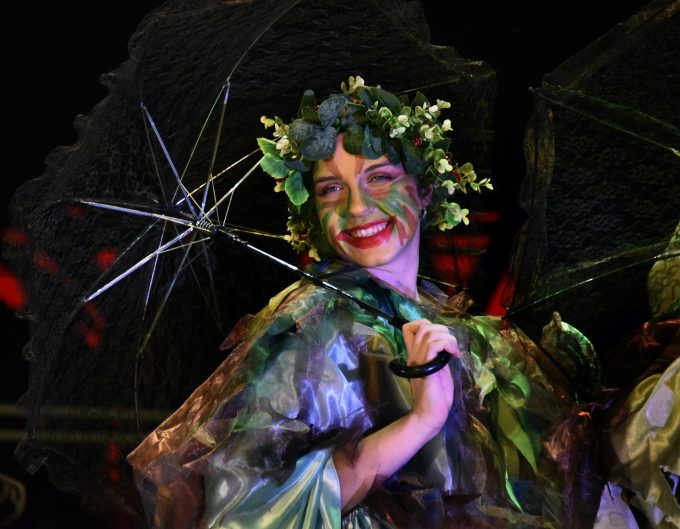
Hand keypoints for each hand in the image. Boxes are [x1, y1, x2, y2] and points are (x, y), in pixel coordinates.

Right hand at [402, 319, 458, 433]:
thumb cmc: (436, 395)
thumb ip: (437, 355)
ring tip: (454, 352)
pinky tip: (453, 356)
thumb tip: (446, 343)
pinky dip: (447, 345)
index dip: (424, 323)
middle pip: (421, 326)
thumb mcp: (438, 369)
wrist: (430, 414)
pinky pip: (433, 346)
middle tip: (451, 346)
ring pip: (429, 333)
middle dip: (442, 329)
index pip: (409, 328)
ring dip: (447, 338)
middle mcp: (414, 354)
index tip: (439, 336)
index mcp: (415, 354)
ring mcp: (419, 361)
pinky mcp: (427, 369)